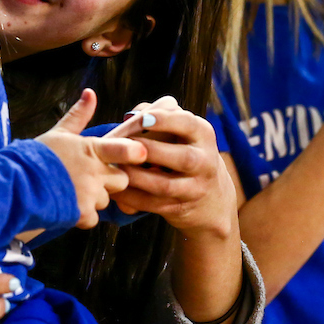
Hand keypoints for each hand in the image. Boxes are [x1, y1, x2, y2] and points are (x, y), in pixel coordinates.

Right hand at [35, 88, 146, 227]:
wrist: (16, 183)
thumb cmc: (38, 156)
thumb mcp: (59, 132)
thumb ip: (79, 115)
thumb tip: (91, 92)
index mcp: (92, 149)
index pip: (125, 150)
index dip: (135, 153)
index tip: (140, 154)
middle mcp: (94, 172)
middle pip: (122, 180)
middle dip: (110, 181)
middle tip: (91, 177)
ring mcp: (89, 194)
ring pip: (106, 200)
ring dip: (95, 198)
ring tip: (73, 191)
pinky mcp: (81, 214)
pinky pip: (93, 218)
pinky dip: (83, 216)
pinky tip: (68, 206)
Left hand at [111, 105, 236, 240]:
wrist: (210, 197)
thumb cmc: (184, 150)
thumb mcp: (182, 131)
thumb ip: (159, 115)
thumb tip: (132, 115)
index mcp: (204, 135)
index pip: (189, 124)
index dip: (166, 121)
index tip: (143, 119)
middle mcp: (205, 162)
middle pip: (183, 158)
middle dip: (150, 151)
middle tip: (122, 145)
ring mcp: (194, 189)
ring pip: (165, 185)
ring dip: (136, 176)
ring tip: (114, 166)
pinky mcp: (178, 208)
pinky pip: (152, 204)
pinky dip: (130, 197)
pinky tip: (114, 188)